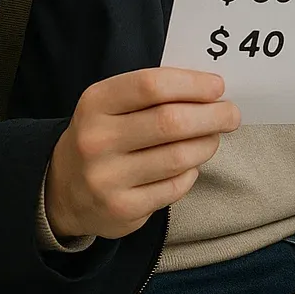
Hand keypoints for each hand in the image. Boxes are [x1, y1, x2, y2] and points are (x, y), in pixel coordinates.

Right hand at [44, 67, 240, 240]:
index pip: (152, 85)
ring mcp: (107, 178)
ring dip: (207, 144)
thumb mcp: (113, 105)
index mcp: (96, 103)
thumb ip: (154, 93)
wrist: (63, 190)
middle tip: (231, 114)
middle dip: (212, 116)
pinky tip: (189, 166)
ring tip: (212, 138)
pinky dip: (191, 173)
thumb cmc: (105, 135)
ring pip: (179, 157)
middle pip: (171, 122)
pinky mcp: (122, 209)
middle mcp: (96, 140)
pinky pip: (176, 186)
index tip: (218, 87)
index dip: (193, 84)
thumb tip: (211, 88)